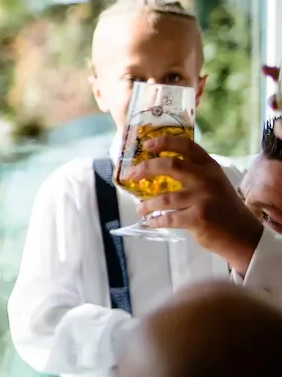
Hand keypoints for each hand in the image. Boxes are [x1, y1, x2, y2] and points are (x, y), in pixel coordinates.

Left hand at [129, 135, 262, 271]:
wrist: (244, 235)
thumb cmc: (223, 207)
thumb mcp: (214, 182)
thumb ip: (193, 172)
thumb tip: (155, 168)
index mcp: (210, 167)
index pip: (186, 145)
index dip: (164, 142)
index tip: (146, 144)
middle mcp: (206, 179)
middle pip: (170, 165)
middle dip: (145, 168)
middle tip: (131, 175)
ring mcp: (203, 198)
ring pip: (164, 198)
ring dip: (147, 205)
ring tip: (140, 209)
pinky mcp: (199, 218)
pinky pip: (168, 218)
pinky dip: (156, 220)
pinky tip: (151, 221)